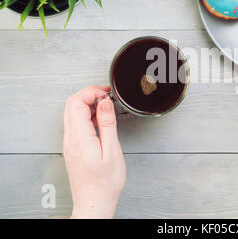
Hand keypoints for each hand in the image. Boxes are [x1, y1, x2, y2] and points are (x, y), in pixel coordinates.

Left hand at [63, 86, 125, 218]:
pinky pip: (75, 124)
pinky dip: (86, 115)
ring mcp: (69, 143)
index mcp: (80, 138)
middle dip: (88, 94)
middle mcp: (70, 139)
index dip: (92, 92)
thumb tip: (105, 103)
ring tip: (105, 107)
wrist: (94, 202)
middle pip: (71, 104)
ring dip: (87, 104)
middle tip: (106, 95)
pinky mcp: (72, 148)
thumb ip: (107, 124)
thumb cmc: (105, 182)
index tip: (106, 92)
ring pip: (71, 113)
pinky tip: (100, 120)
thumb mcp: (112, 150)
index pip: (77, 102)